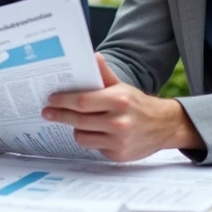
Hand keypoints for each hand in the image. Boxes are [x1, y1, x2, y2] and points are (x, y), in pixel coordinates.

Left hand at [41, 53, 201, 160]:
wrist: (164, 126)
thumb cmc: (137, 104)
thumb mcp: (122, 87)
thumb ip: (104, 74)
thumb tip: (92, 56)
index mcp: (118, 100)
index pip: (82, 101)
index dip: (63, 101)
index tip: (51, 99)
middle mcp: (119, 122)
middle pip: (78, 120)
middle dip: (60, 115)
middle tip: (47, 112)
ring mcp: (118, 141)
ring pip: (82, 136)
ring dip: (76, 129)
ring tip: (76, 121)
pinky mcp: (118, 155)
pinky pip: (94, 147)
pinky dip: (91, 139)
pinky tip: (96, 132)